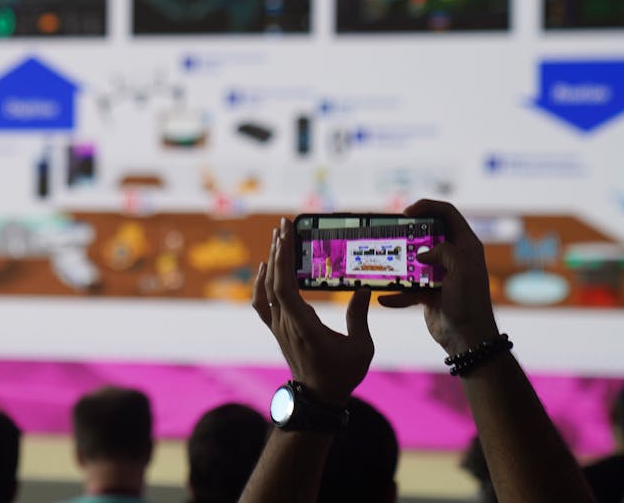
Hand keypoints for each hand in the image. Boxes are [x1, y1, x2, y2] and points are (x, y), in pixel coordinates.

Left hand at [251, 218, 373, 406]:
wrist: (318, 399)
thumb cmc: (342, 374)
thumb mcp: (360, 347)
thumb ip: (359, 316)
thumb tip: (363, 288)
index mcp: (304, 326)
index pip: (285, 286)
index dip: (283, 258)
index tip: (287, 234)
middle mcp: (286, 324)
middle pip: (274, 281)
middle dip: (278, 250)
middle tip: (283, 224)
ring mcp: (279, 328)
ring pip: (266, 290)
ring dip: (271, 262)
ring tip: (277, 238)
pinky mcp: (278, 331)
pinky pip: (261, 304)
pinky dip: (261, 284)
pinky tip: (266, 269)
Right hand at [378, 199, 498, 355]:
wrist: (467, 338)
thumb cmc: (469, 303)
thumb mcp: (461, 270)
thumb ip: (444, 252)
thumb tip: (421, 254)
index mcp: (465, 246)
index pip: (447, 214)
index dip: (427, 207)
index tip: (406, 213)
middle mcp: (453, 256)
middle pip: (426, 234)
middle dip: (407, 234)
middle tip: (390, 235)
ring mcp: (439, 274)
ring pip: (413, 260)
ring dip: (398, 263)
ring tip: (383, 263)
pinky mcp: (428, 292)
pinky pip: (407, 288)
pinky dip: (396, 294)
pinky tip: (385, 298)